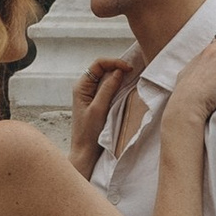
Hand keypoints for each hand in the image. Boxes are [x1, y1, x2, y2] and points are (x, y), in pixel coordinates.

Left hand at [70, 50, 140, 169]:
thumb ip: (107, 88)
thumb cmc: (89, 133)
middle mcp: (86, 88)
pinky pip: (110, 89)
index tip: (129, 68)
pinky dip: (119, 86)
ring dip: (120, 77)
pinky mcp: (99, 103)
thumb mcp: (99, 109)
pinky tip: (128, 88)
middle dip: (118, 67)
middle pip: (103, 69)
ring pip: (108, 78)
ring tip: (133, 78)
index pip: (98, 64)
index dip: (114, 62)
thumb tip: (119, 71)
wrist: (86, 153)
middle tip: (134, 71)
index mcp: (81, 86)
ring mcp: (92, 95)